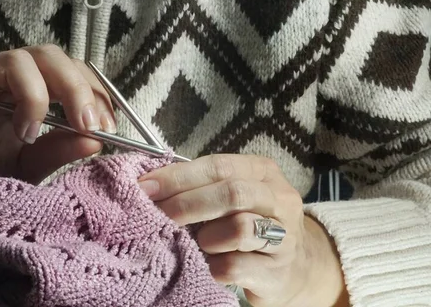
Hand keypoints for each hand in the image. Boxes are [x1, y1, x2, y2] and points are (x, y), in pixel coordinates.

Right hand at [0, 44, 115, 216]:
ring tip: (27, 133)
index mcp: (38, 95)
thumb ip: (59, 151)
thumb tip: (97, 139)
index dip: (94, 93)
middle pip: (50, 56)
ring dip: (32, 94)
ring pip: (14, 58)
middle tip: (84, 124)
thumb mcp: (30, 168)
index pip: (74, 73)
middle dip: (74, 87)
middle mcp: (12, 82)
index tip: (107, 127)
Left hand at [138, 154, 347, 306]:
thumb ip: (201, 187)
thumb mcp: (233, 196)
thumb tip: (149, 186)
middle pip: (231, 194)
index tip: (145, 187)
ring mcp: (284, 238)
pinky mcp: (277, 274)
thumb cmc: (250, 223)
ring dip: (206, 237)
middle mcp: (279, 200)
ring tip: (199, 243)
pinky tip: (208, 265)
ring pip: (238, 228)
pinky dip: (213, 267)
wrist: (295, 268)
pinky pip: (235, 267)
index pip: (218, 166)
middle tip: (157, 215)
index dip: (178, 177)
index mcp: (263, 172)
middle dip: (186, 204)